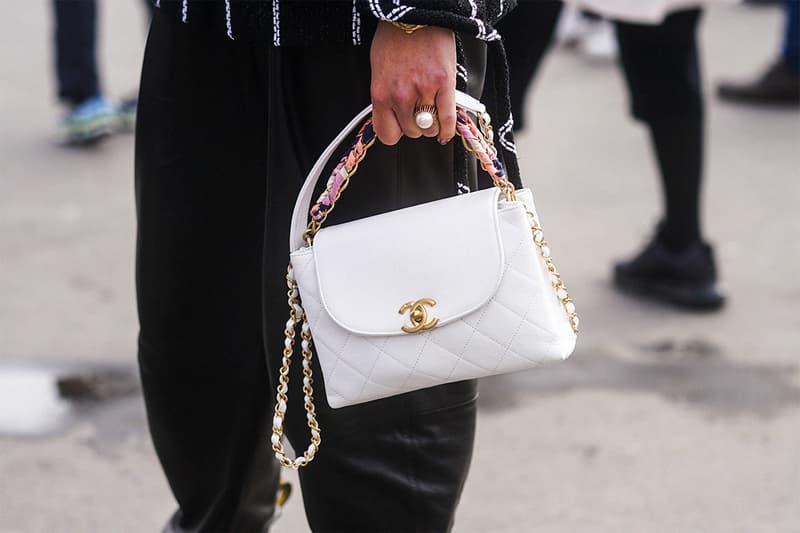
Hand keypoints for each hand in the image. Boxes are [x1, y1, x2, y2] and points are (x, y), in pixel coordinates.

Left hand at [370, 22, 455, 145]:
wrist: (414, 15)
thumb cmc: (395, 38)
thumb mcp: (379, 71)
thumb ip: (386, 96)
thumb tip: (395, 116)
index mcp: (381, 94)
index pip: (387, 134)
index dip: (396, 132)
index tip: (400, 127)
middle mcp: (401, 97)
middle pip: (411, 132)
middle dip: (415, 125)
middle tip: (418, 113)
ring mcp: (423, 92)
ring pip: (429, 127)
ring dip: (431, 124)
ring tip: (431, 113)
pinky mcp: (444, 85)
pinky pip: (447, 118)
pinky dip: (447, 129)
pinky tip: (445, 131)